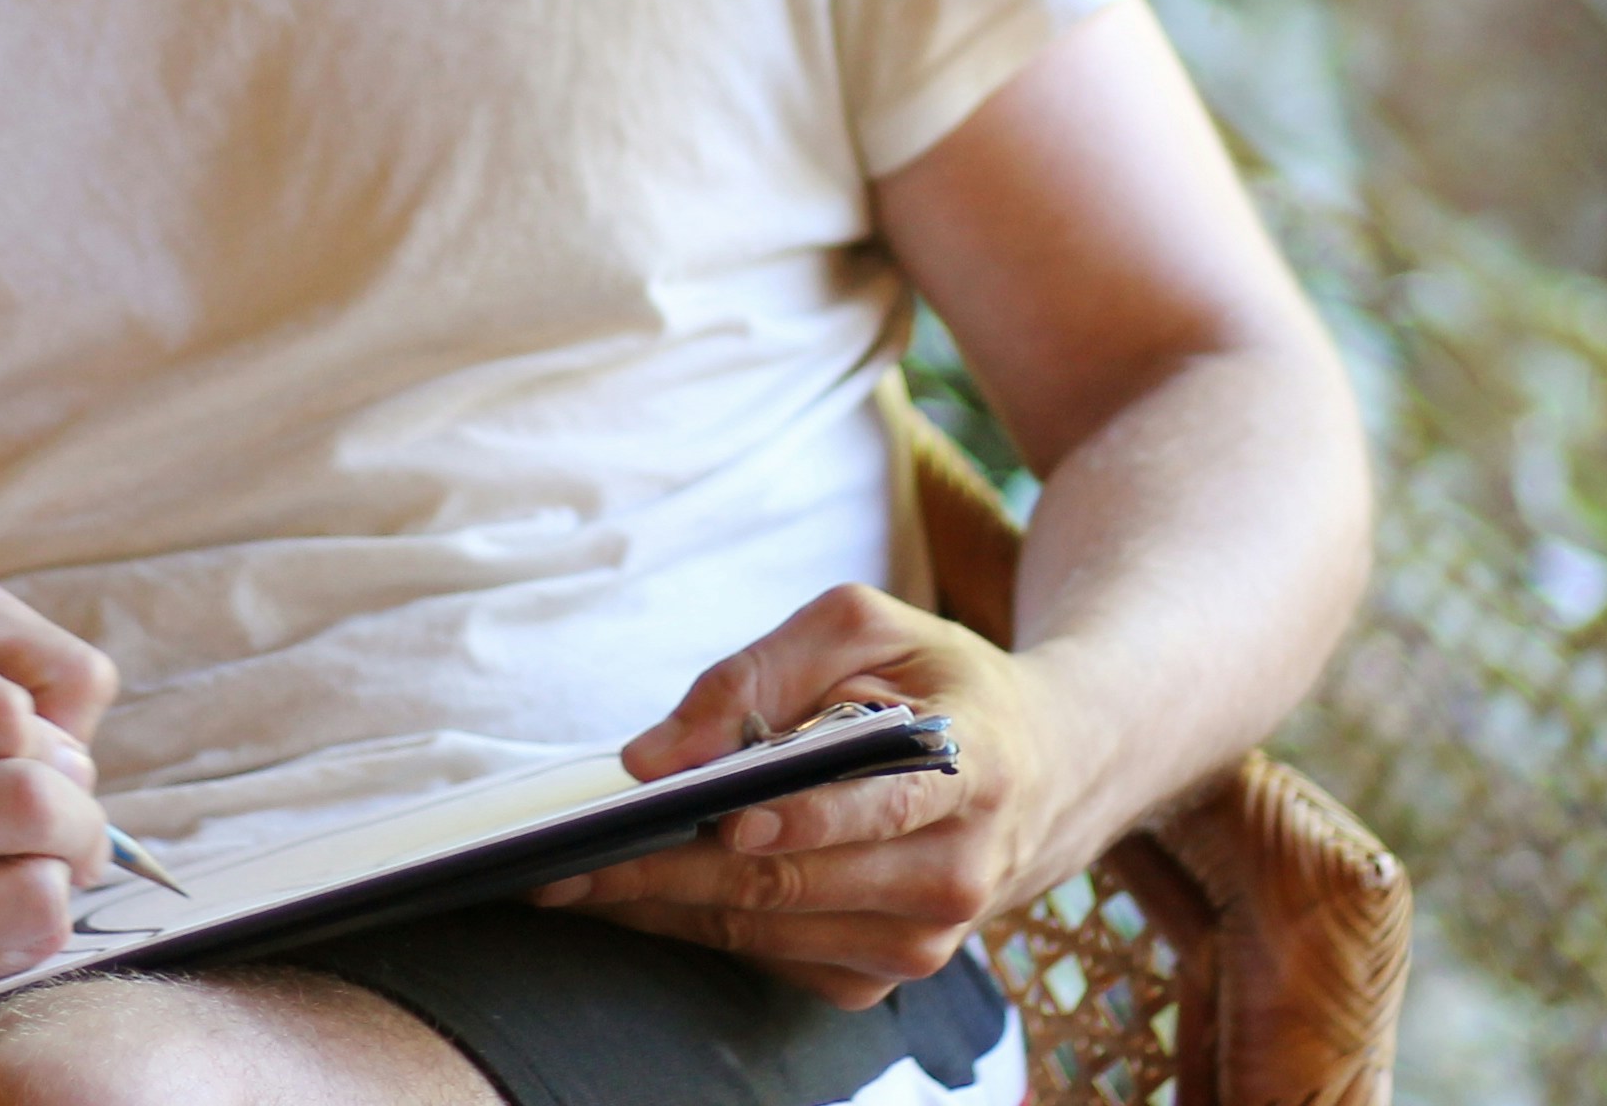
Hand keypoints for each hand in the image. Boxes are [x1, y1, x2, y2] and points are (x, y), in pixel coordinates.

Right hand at [0, 579, 122, 1008]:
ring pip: (35, 894)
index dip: (39, 725)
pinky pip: (18, 954)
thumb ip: (19, 651)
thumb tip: (72, 756)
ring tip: (35, 852)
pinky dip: (34, 919)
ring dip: (63, 866)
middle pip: (26, 803)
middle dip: (74, 802)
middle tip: (62, 805)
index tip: (29, 740)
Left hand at [533, 583, 1095, 1009]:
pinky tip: (633, 892)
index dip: (801, 817)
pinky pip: (766, 958)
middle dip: (670, 869)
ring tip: (570, 878)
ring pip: (765, 931)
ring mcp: (920, 942)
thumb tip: (654, 755)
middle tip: (568, 860)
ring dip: (661, 905)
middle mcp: (955, 875)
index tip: (721, 815)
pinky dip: (692, 923)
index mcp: (970, 773)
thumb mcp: (864, 630)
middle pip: (792, 883)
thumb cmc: (936, 683)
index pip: (881, 809)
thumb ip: (759, 673)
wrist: (1038, 771)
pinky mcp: (880, 977)